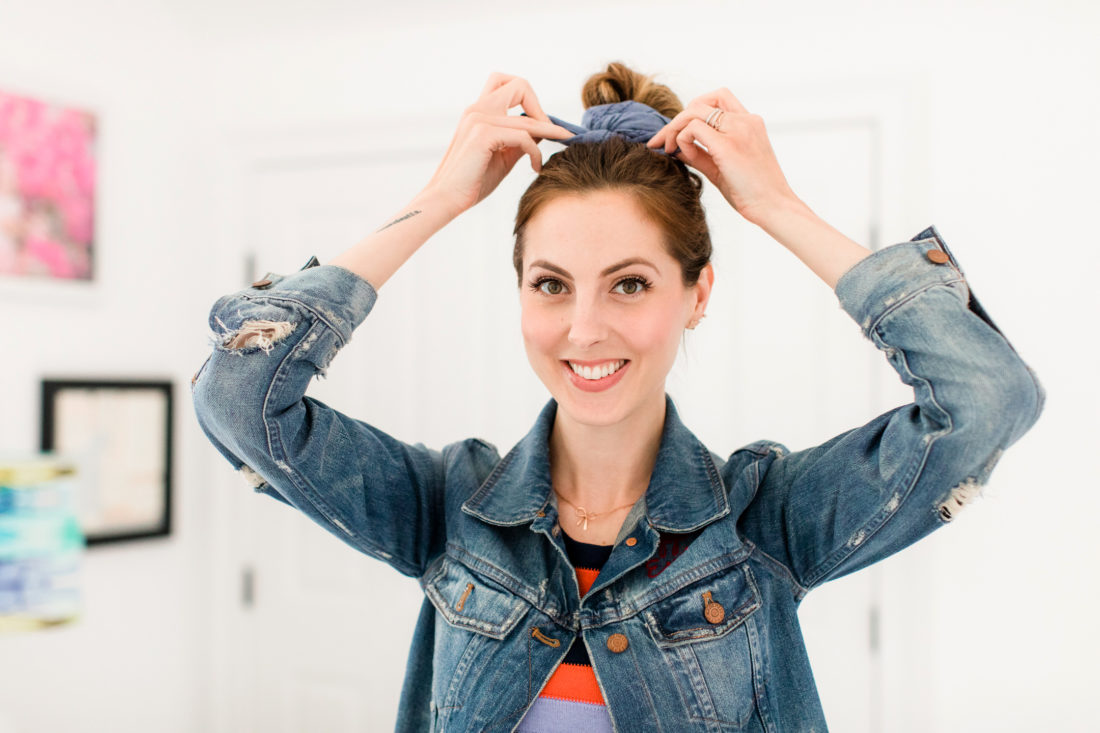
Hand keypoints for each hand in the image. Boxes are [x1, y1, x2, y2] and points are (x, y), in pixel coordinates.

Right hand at [422, 73, 572, 216]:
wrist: (446, 199)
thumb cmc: (473, 182)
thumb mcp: (503, 156)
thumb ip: (520, 141)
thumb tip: (544, 132)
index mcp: (478, 111)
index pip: (509, 86)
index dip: (532, 104)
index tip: (544, 128)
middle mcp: (477, 108)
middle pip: (519, 85)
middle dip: (541, 107)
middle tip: (554, 131)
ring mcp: (479, 119)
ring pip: (528, 118)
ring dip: (550, 132)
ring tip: (561, 146)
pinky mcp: (483, 134)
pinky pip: (524, 137)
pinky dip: (535, 152)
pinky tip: (536, 167)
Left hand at [645, 88, 798, 224]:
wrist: (773, 207)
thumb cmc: (751, 193)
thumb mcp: (722, 168)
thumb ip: (701, 155)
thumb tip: (675, 148)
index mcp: (749, 123)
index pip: (717, 98)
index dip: (693, 110)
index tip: (680, 132)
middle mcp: (745, 121)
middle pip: (700, 102)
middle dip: (675, 121)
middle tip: (661, 142)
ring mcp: (738, 130)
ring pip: (693, 111)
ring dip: (674, 128)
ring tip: (669, 150)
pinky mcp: (728, 145)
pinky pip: (693, 129)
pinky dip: (682, 140)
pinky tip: (685, 156)